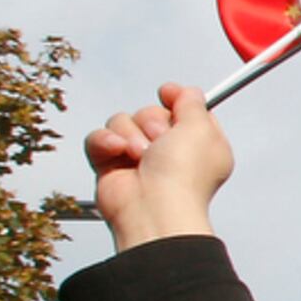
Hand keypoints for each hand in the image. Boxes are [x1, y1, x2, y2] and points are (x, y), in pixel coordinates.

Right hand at [84, 84, 233, 250]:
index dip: (175, 98)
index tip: (167, 94)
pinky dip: (106, 142)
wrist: (154, 208)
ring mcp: (138, 158)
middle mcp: (169, 151)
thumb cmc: (183, 176)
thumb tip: (187, 92)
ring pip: (122, 121)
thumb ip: (193, 103)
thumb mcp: (202, 128)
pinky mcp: (110, 165)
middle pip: (150, 112)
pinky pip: (99, 137)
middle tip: (160, 141)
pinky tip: (118, 153)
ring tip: (140, 156)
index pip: (183, 110)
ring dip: (130, 134)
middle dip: (152, 121)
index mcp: (198, 144)